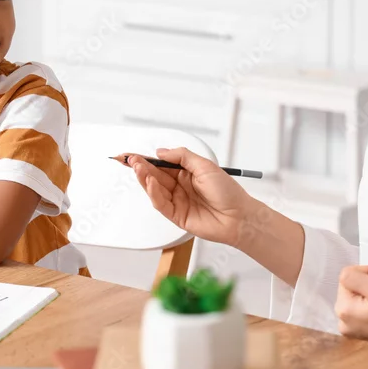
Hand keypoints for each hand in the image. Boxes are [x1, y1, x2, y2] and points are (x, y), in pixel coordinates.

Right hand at [125, 147, 254, 247]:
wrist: (239, 216)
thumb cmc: (227, 191)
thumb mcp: (205, 165)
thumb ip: (182, 157)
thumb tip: (161, 152)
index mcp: (187, 173)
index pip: (161, 164)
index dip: (146, 159)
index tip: (132, 154)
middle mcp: (180, 186)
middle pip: (155, 175)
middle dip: (140, 166)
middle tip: (128, 159)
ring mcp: (177, 201)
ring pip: (155, 188)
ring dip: (144, 177)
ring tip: (137, 166)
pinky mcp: (176, 215)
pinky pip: (161, 203)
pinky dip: (153, 192)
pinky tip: (149, 182)